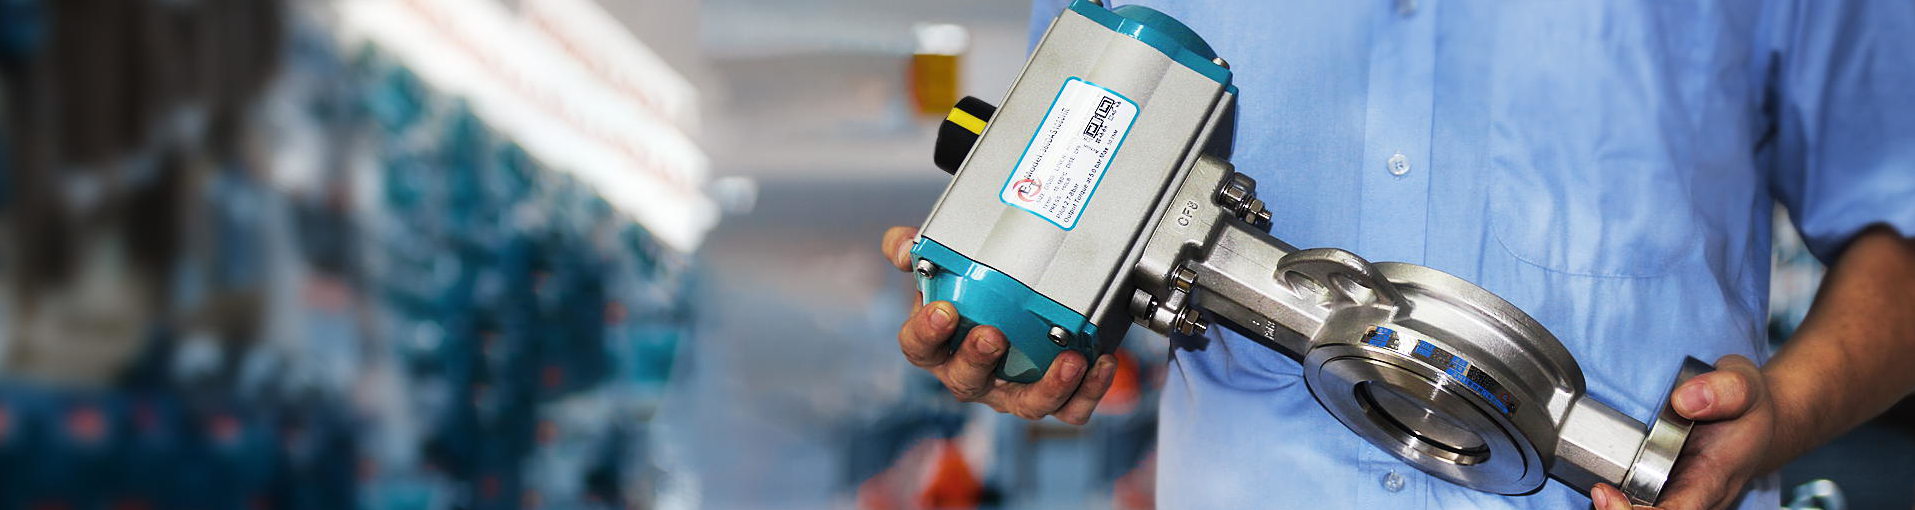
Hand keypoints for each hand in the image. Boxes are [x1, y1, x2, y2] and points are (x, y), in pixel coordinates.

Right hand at [881, 226, 1119, 423]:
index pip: (919, 347)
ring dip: (1048, 387)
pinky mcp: (1050, 397)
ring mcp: (1011, 391)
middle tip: (993, 335)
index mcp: (938, 347)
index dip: (927, 333)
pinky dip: (1088, 390)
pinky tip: (1100, 361)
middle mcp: (972, 375)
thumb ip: (915, 249)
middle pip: (967, 381)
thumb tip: (903, 243)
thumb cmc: (968, 293)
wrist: (1009, 307)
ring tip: (1068, 361)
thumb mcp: (939, 265)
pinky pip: (1070, 407)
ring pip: (1026, 405)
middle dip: (979, 360)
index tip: (941, 311)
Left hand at [1590, 355, 1776, 509]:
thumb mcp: (1746, 385)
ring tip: (1600, 492)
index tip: (1607, 493)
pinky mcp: (1668, 489)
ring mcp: (1683, 495)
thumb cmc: (1748, 408)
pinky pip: (1642, 501)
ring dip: (1619, 508)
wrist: (1757, 419)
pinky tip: (1606, 488)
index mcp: (1714, 478)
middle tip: (1599, 492)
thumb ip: (1724, 390)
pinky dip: (1621, 500)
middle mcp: (1697, 495)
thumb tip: (1685, 400)